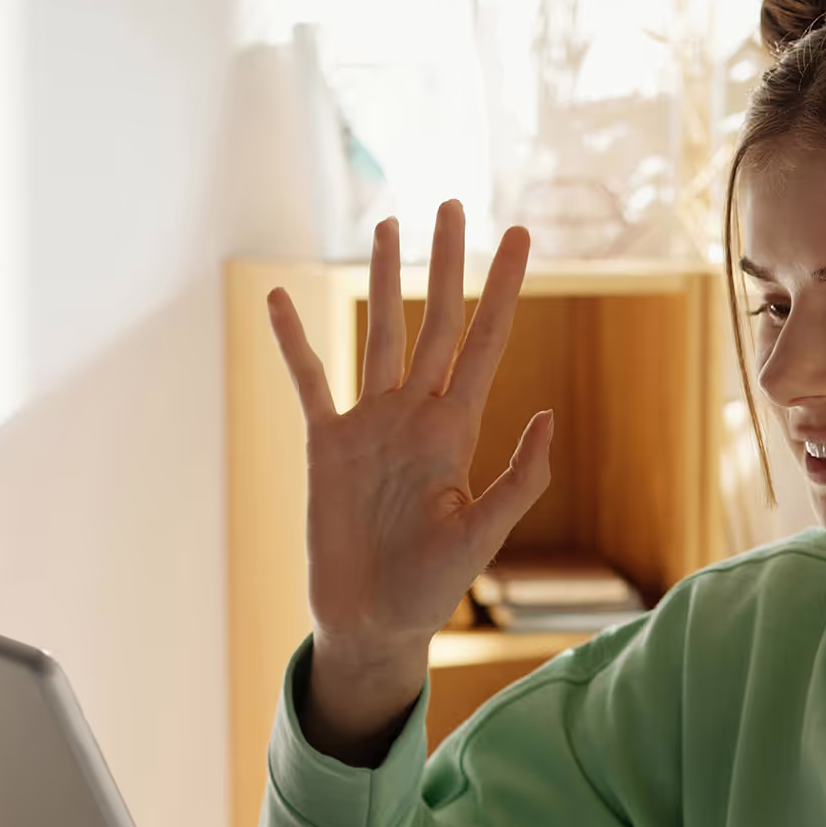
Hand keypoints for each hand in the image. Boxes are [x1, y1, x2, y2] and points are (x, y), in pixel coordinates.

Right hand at [268, 201, 552, 748]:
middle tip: (452, 205)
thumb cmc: (431, 589)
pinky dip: (292, 340)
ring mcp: (370, 426)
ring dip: (382, 280)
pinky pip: (309, 379)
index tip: (518, 236)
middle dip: (445, 264)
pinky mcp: (327, 444)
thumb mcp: (481, 536)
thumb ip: (517, 478)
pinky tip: (278, 298)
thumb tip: (547, 415)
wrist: (372, 622)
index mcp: (457, 431)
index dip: (502, 288)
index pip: (485, 342)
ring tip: (385, 225)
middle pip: (435, 321)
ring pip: (378, 335)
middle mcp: (415, 415)